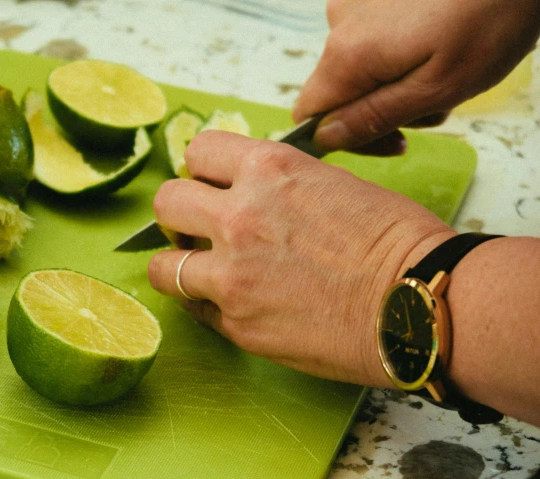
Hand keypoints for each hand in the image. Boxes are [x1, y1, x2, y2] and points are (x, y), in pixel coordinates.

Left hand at [147, 130, 455, 385]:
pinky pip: (196, 309)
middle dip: (180, 213)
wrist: (421, 303)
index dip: (205, 168)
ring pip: (163, 266)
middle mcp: (239, 217)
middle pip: (166, 202)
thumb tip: (247, 192)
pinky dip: (207, 305)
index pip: (199, 150)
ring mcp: (232, 275)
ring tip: (203, 273)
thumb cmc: (396, 241)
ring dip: (179, 266)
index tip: (212, 184)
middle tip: (199, 229)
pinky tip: (233, 304)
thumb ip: (278, 184)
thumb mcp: (333, 182)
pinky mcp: (236, 324)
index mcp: (268, 170)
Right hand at [293, 0, 539, 154]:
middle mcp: (338, 24)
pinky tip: (439, 42)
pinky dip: (401, 51)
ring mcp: (356, 1)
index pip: (310, 115)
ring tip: (446, 69)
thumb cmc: (489, 22)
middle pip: (338, 90)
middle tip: (435, 106)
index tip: (391, 141)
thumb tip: (324, 138)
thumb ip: (374, 117)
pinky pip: (374, 36)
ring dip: (396, 80)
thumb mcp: (437, 88)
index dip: (342, 139)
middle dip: (381, 109)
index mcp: (347, 55)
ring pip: (360, 64)